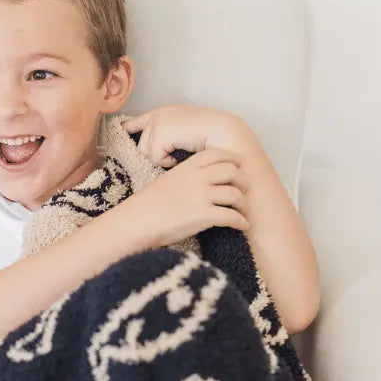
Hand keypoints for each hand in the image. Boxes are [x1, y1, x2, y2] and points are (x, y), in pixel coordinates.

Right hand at [112, 146, 250, 251]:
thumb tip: (201, 182)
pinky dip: (241, 221)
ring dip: (243, 204)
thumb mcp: (167, 181)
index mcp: (188, 167)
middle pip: (233, 172)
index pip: (219, 154)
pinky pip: (231, 216)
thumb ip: (186, 176)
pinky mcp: (204, 216)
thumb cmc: (147, 206)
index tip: (238, 169)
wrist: (136, 222)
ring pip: (235, 194)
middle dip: (242, 182)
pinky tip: (242, 226)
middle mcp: (198, 178)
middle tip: (244, 192)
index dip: (233, 161)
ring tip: (243, 211)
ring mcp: (202, 196)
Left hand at [121, 104, 247, 167]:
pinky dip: (168, 161)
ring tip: (180, 151)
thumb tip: (146, 154)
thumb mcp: (182, 135)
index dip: (127, 129)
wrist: (224, 135)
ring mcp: (157, 121)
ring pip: (146, 153)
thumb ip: (164, 139)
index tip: (120, 131)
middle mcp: (157, 115)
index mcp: (162, 114)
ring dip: (163, 159)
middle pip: (140, 147)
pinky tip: (180, 153)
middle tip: (174, 153)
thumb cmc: (208, 140)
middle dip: (156, 155)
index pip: (135, 122)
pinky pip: (155, 157)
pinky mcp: (160, 131)